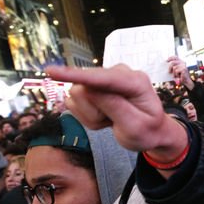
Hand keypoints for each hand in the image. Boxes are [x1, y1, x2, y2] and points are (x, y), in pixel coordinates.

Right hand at [46, 65, 187, 159]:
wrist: (152, 131)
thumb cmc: (148, 131)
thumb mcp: (135, 126)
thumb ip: (114, 107)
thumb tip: (89, 90)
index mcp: (135, 81)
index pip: (101, 77)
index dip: (75, 75)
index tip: (51, 71)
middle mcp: (119, 73)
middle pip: (84, 89)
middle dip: (93, 113)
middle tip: (111, 122)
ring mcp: (105, 78)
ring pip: (77, 96)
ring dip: (91, 115)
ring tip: (110, 120)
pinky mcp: (95, 86)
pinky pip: (76, 102)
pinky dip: (88, 115)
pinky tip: (104, 117)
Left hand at [167, 56, 193, 89]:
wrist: (186, 81)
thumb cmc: (180, 75)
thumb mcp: (176, 70)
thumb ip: (172, 67)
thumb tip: (166, 66)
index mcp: (180, 61)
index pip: (175, 57)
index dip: (170, 58)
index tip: (166, 61)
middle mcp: (182, 62)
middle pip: (172, 62)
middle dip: (169, 68)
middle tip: (169, 72)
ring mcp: (183, 65)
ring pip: (174, 68)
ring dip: (174, 73)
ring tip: (176, 76)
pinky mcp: (184, 69)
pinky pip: (176, 71)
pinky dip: (176, 75)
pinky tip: (179, 77)